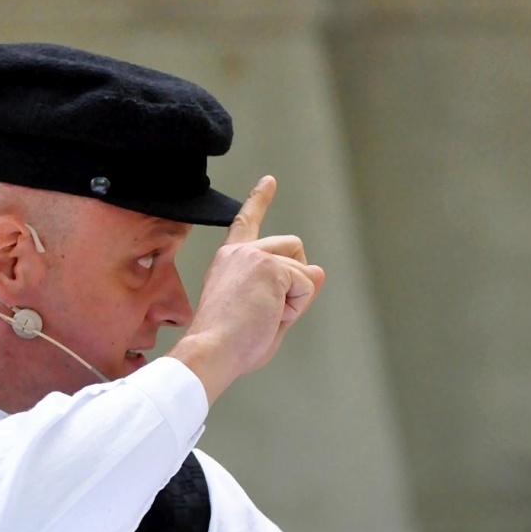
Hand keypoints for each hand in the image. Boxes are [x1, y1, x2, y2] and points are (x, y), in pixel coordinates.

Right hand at [168, 176, 325, 401]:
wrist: (212, 350)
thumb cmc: (228, 344)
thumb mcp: (265, 314)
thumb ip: (289, 291)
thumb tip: (318, 271)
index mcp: (229, 261)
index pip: (245, 223)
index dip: (259, 200)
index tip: (269, 181)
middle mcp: (240, 251)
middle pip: (293, 249)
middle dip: (296, 280)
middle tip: (269, 312)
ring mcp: (255, 255)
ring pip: (302, 268)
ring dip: (294, 297)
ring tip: (265, 315)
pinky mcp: (270, 265)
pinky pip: (305, 285)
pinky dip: (295, 306)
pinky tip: (269, 314)